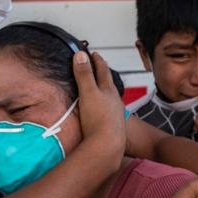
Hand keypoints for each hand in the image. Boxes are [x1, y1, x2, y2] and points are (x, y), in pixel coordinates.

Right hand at [72, 51, 125, 167]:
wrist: (108, 145)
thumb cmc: (97, 118)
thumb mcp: (88, 93)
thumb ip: (84, 74)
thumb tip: (81, 54)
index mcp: (108, 90)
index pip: (103, 71)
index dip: (98, 61)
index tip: (94, 53)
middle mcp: (115, 101)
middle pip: (109, 84)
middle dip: (103, 75)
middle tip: (99, 67)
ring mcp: (116, 114)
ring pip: (111, 98)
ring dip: (105, 91)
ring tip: (100, 89)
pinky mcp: (113, 126)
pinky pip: (109, 111)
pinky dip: (104, 106)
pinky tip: (101, 111)